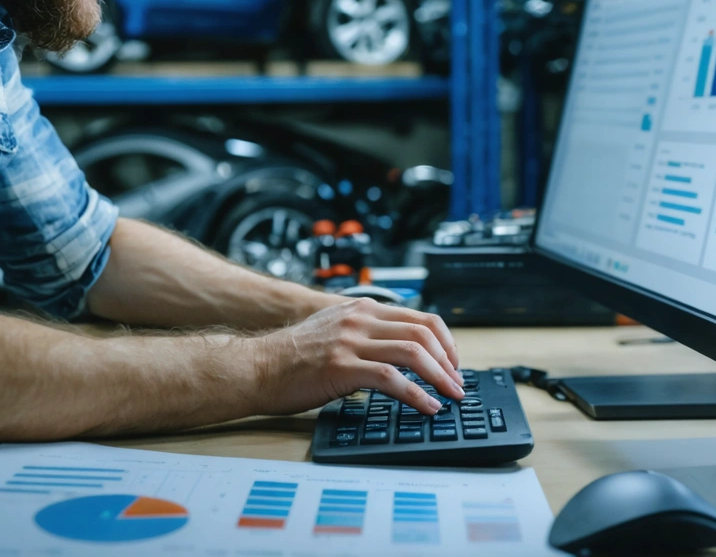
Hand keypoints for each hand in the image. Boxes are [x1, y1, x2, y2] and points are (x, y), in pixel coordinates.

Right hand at [250, 298, 465, 415]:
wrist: (258, 367)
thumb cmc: (292, 356)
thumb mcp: (334, 329)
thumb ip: (365, 333)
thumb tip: (399, 350)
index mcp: (362, 309)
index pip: (420, 317)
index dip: (445, 341)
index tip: (454, 363)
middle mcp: (359, 319)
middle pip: (422, 332)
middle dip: (448, 361)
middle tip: (458, 384)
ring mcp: (350, 341)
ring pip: (412, 351)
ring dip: (439, 376)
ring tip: (451, 396)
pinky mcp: (341, 366)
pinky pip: (390, 378)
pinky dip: (415, 394)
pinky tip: (427, 406)